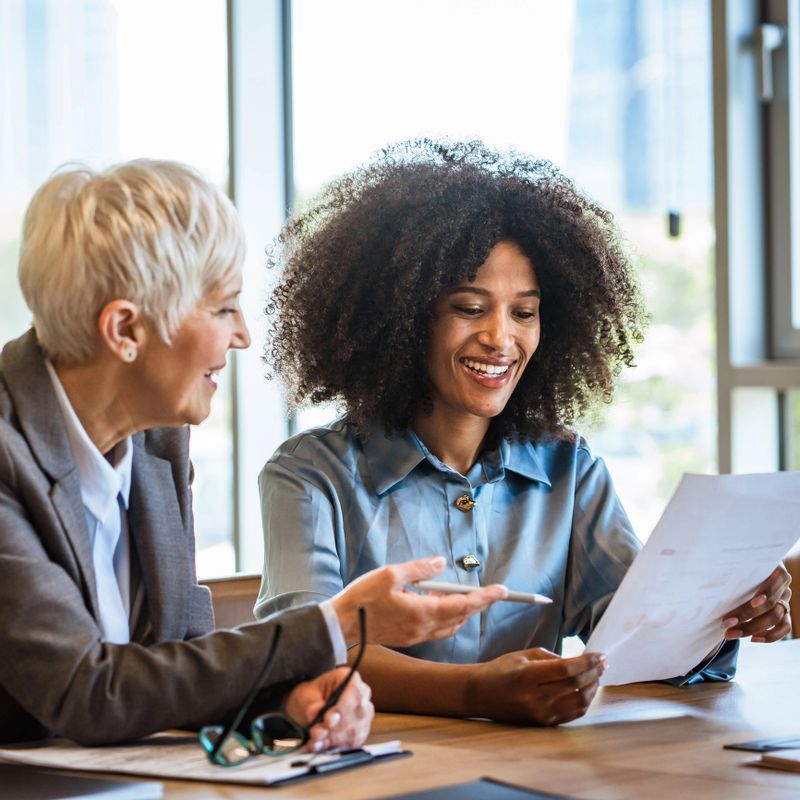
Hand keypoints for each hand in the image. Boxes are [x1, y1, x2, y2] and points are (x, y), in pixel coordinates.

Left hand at [284, 667, 373, 751]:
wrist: (313, 705)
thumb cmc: (313, 696)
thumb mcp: (308, 695)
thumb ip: (312, 704)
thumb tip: (315, 713)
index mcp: (351, 679)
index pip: (354, 692)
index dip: (343, 707)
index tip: (328, 719)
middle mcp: (363, 696)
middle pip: (356, 714)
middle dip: (334, 728)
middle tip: (316, 733)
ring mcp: (365, 716)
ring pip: (354, 731)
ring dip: (332, 740)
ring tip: (315, 741)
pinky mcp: (361, 733)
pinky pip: (351, 743)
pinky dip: (333, 747)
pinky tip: (320, 746)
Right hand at [331, 556, 506, 646]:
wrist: (341, 625)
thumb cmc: (362, 598)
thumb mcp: (390, 574)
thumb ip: (419, 569)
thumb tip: (440, 563)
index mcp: (422, 612)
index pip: (463, 604)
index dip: (485, 597)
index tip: (502, 591)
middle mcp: (423, 628)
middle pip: (460, 617)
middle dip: (476, 604)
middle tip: (486, 590)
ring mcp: (416, 636)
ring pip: (450, 625)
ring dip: (460, 611)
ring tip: (459, 593)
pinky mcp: (409, 638)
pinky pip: (437, 629)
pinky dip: (445, 616)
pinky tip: (435, 602)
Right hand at [464, 647, 606, 725]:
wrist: (480, 694)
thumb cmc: (500, 670)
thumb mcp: (522, 655)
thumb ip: (550, 657)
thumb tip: (577, 661)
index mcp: (527, 676)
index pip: (567, 669)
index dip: (587, 661)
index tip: (600, 654)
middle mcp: (535, 697)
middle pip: (575, 685)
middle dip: (594, 672)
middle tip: (603, 662)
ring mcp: (539, 713)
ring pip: (578, 702)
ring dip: (593, 687)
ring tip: (598, 675)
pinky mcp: (542, 723)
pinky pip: (572, 714)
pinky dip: (584, 702)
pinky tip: (588, 690)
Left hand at [721, 564, 791, 642]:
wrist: (745, 572)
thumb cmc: (734, 568)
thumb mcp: (733, 566)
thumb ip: (726, 570)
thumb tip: (705, 579)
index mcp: (774, 570)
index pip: (775, 583)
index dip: (765, 594)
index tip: (752, 602)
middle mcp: (783, 587)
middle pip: (771, 605)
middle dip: (747, 616)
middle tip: (725, 623)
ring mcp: (785, 601)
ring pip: (776, 618)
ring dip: (752, 628)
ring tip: (730, 633)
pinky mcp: (784, 614)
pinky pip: (784, 628)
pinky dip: (771, 636)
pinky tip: (753, 639)